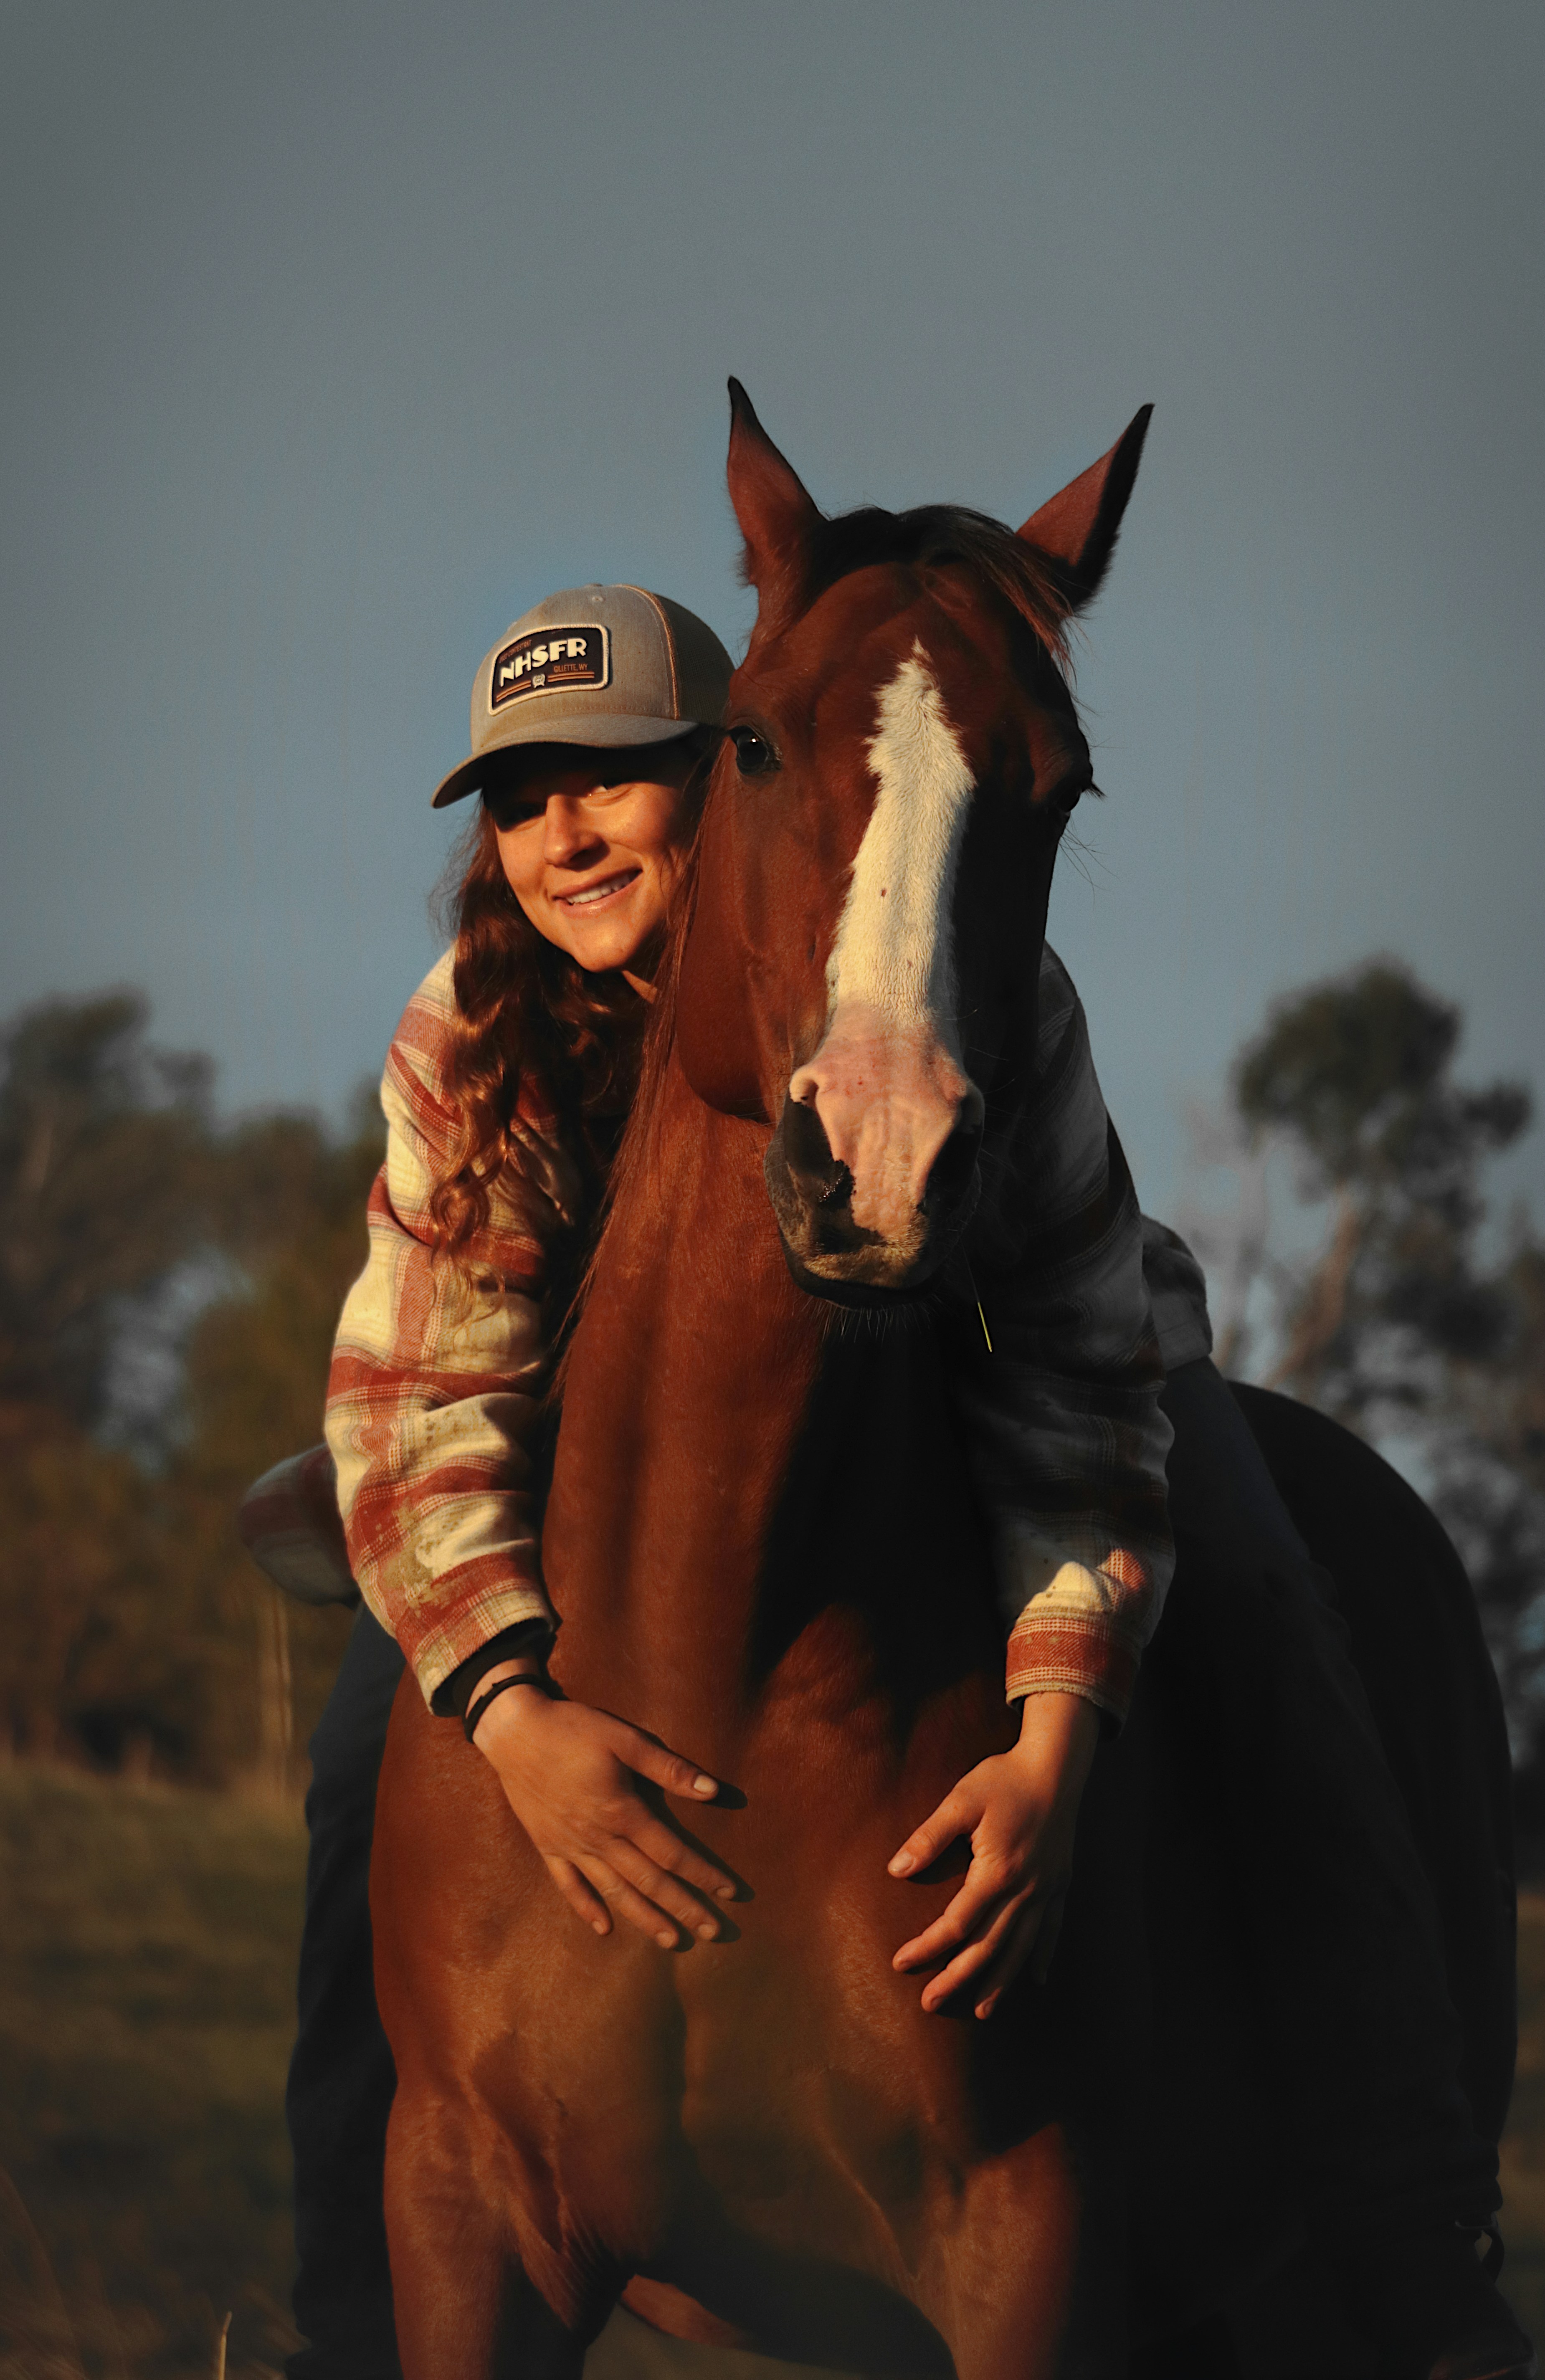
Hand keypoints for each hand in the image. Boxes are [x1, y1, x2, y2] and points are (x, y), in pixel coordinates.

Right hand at [472, 1670, 736, 1949]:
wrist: (514, 1731)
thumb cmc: (573, 1729)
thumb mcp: (625, 1739)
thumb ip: (669, 1768)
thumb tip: (713, 1789)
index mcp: (622, 1811)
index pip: (672, 1853)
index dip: (703, 1873)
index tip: (731, 1892)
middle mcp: (598, 1838)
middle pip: (649, 1881)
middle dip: (684, 1907)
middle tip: (713, 1932)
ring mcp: (570, 1846)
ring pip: (614, 1891)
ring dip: (645, 1918)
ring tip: (672, 1940)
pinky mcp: (547, 1846)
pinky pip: (569, 1885)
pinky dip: (587, 1908)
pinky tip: (604, 1928)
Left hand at [887, 1692, 1099, 2019]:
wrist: (1056, 1766)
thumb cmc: (1003, 1779)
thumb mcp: (961, 1800)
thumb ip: (929, 1837)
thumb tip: (896, 1870)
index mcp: (997, 1872)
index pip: (956, 1923)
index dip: (927, 1947)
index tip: (900, 1963)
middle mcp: (1025, 1890)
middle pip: (989, 1946)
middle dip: (958, 1978)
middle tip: (930, 2003)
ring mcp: (1047, 1890)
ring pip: (1021, 1947)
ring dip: (1001, 1981)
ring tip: (982, 2012)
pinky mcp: (1061, 1884)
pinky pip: (1052, 1930)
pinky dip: (1043, 1957)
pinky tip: (1036, 1980)